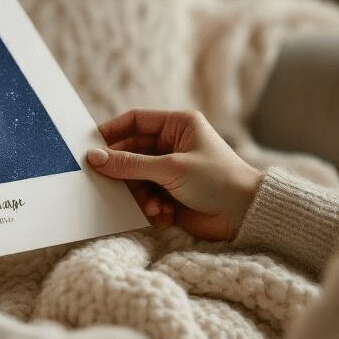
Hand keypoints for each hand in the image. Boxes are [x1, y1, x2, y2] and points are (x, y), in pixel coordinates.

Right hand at [86, 109, 262, 241]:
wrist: (248, 217)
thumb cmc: (219, 181)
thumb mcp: (171, 168)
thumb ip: (130, 164)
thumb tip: (94, 158)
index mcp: (177, 125)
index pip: (135, 121)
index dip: (111, 132)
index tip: (90, 146)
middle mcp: (172, 145)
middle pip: (131, 152)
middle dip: (123, 171)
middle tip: (107, 183)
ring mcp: (171, 170)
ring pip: (135, 177)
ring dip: (138, 193)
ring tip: (151, 205)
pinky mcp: (170, 193)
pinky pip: (145, 195)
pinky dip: (149, 206)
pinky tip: (162, 213)